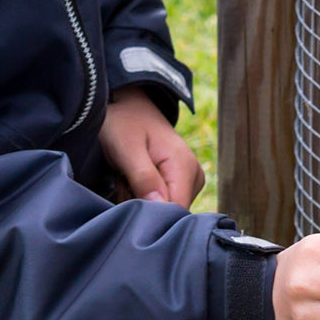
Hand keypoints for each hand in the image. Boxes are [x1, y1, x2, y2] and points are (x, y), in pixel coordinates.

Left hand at [100, 86, 205, 207]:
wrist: (129, 107)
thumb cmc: (124, 123)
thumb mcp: (127, 148)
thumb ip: (144, 177)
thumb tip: (161, 207)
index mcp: (184, 166)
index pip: (176, 209)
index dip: (152, 212)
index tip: (128, 195)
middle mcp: (195, 176)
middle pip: (171, 211)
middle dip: (144, 204)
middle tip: (125, 181)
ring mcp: (191, 181)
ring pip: (166, 209)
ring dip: (141, 200)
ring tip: (128, 178)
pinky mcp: (184, 184)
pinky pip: (165, 202)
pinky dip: (146, 196)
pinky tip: (136, 181)